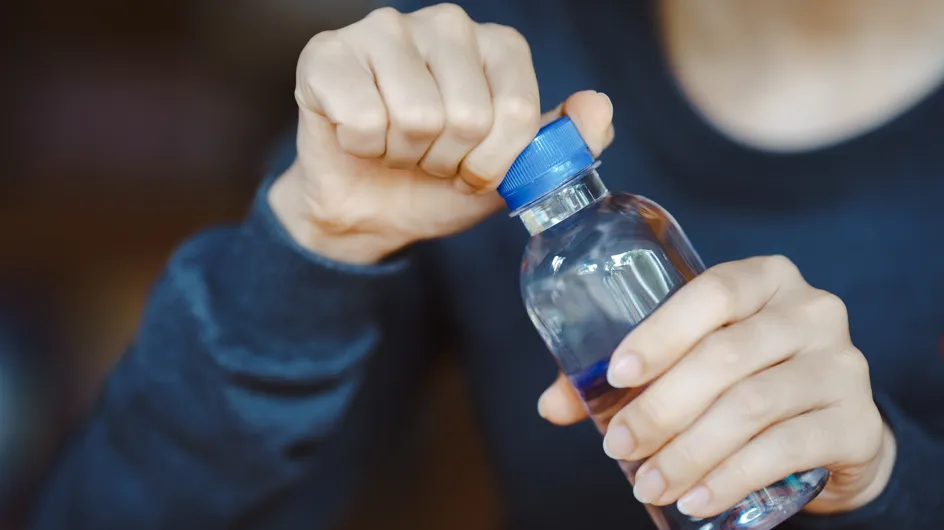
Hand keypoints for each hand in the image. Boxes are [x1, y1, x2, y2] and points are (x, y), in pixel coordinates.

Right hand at [268, 3, 613, 263]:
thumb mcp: (514, 174)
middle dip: (447, 160)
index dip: (494, 161)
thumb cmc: (440, 183)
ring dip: (404, 156)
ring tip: (395, 147)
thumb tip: (598, 108)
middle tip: (429, 157)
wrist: (369, 210)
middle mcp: (445, 25)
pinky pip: (362, 119)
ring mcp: (383, 31)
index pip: (517, 112)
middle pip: (467, 116)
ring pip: (414, 117)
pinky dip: (361, 147)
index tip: (473, 168)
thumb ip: (564, 143)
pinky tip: (358, 137)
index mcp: (496, 45)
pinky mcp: (328, 52)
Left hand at [539, 255, 895, 517]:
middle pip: (725, 356)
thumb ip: (626, 375)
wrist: (830, 425)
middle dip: (661, 408)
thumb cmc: (745, 378)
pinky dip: (732, 477)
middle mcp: (812, 311)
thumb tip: (553, 405)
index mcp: (766, 279)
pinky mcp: (856, 421)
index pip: (712, 292)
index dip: (661, 332)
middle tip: (619, 447)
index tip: (615, 375)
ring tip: (647, 482)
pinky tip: (698, 499)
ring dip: (689, 451)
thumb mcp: (693, 359)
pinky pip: (787, 448)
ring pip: (752, 406)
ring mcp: (842, 364)